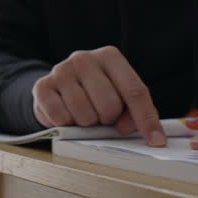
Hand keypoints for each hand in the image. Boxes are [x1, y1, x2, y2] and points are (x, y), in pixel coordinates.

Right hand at [32, 46, 166, 146]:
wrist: (59, 86)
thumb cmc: (94, 92)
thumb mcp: (119, 95)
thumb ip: (135, 112)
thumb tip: (139, 132)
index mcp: (110, 57)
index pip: (134, 91)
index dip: (146, 119)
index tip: (155, 140)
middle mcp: (84, 58)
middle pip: (109, 104)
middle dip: (108, 119)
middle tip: (101, 116)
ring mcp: (61, 70)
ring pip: (85, 115)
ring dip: (86, 124)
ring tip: (83, 114)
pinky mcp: (42, 86)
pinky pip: (61, 118)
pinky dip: (66, 125)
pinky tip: (67, 114)